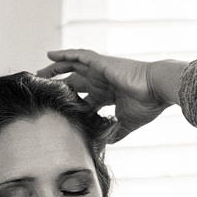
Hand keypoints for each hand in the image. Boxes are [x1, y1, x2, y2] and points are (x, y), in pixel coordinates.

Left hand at [37, 49, 183, 141]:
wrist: (157, 89)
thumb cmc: (147, 104)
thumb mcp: (127, 122)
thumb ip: (115, 131)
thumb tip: (105, 143)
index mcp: (108, 94)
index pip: (85, 98)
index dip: (71, 103)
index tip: (57, 109)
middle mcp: (102, 80)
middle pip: (74, 81)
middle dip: (58, 85)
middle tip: (41, 89)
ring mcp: (100, 70)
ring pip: (72, 66)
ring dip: (55, 69)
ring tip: (39, 72)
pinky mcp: (100, 62)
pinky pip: (78, 55)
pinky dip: (64, 54)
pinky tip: (50, 55)